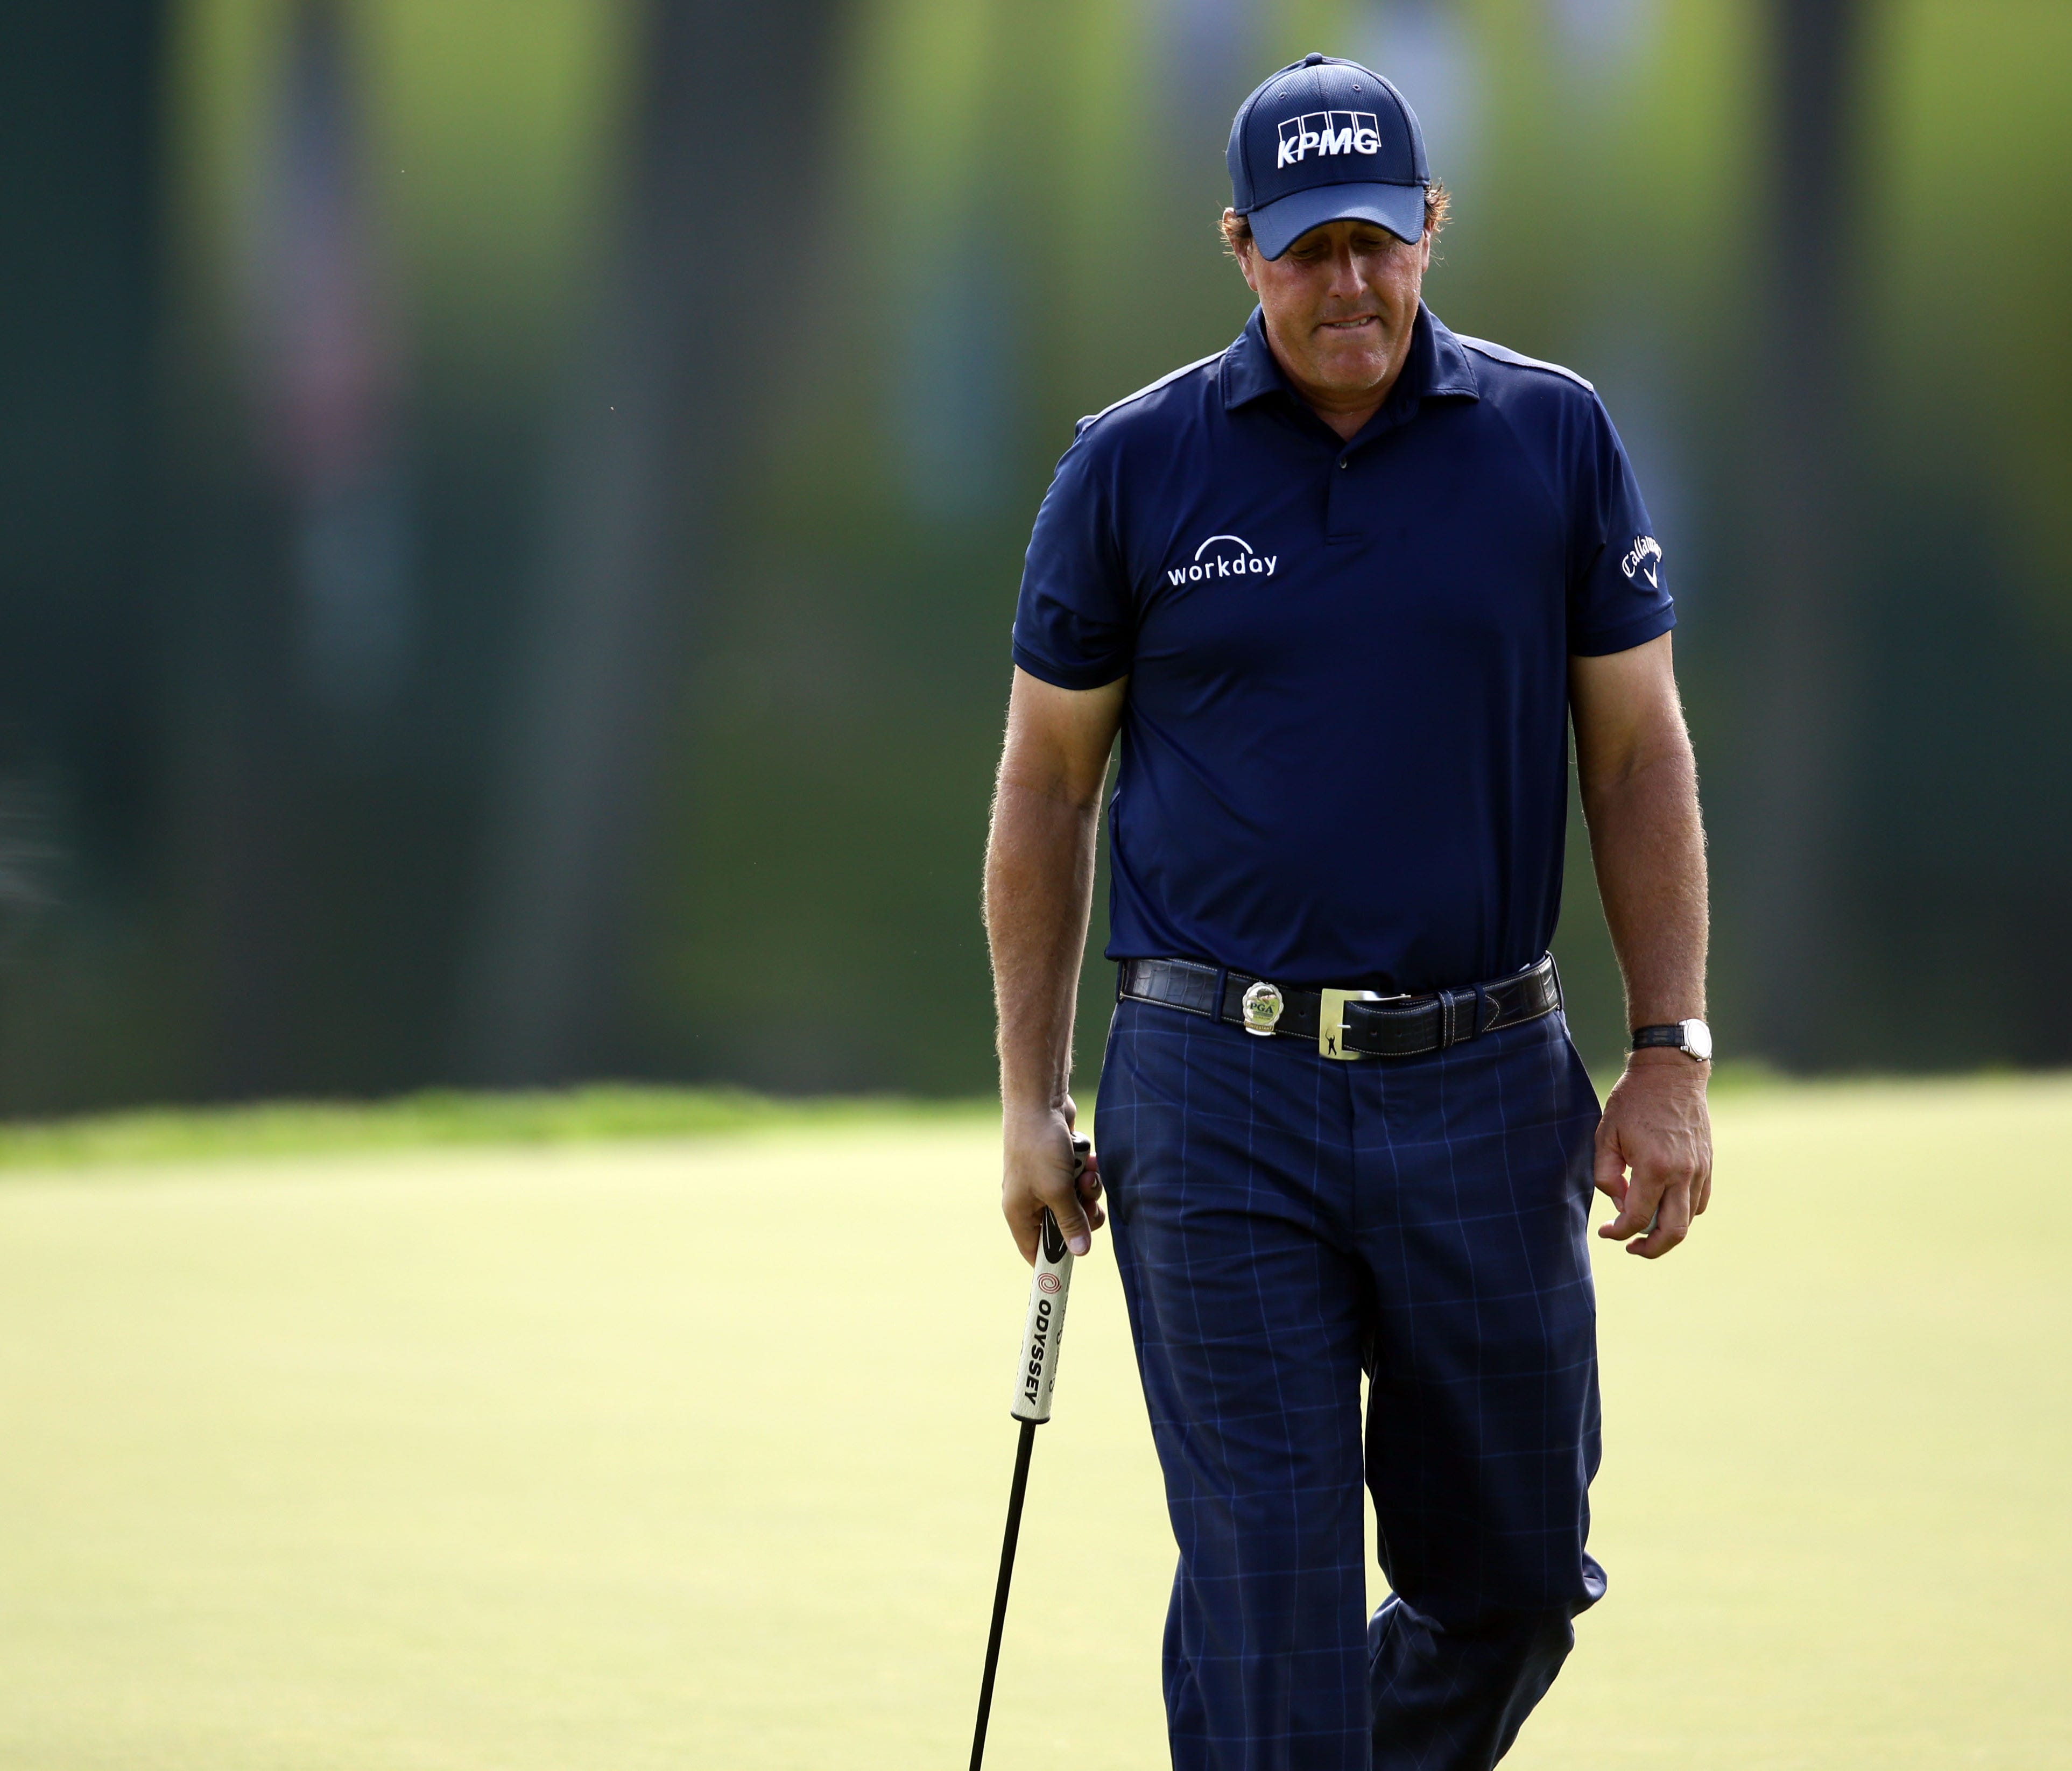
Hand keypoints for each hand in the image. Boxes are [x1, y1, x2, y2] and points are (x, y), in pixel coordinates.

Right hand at [1002, 1095, 1103, 1263]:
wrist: (1040, 1101)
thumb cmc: (1040, 1146)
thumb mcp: (1056, 1190)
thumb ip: (1070, 1222)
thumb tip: (1080, 1252)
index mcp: (1020, 1213)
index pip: (1035, 1251)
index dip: (1055, 1260)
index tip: (1077, 1262)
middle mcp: (1030, 1200)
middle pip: (1064, 1227)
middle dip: (1082, 1216)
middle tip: (1089, 1204)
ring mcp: (1045, 1181)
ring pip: (1077, 1202)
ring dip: (1088, 1191)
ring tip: (1087, 1173)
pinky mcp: (1060, 1165)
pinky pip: (1080, 1181)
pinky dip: (1087, 1173)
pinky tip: (1089, 1160)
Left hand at [1594, 1050, 1711, 1257]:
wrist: (1671, 1073)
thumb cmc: (1632, 1100)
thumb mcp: (1605, 1135)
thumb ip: (1607, 1175)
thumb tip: (1620, 1203)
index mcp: (1655, 1167)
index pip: (1638, 1218)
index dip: (1618, 1232)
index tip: (1605, 1232)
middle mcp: (1683, 1174)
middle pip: (1674, 1232)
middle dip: (1651, 1249)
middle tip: (1631, 1248)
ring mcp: (1700, 1170)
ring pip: (1689, 1219)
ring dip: (1667, 1232)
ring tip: (1644, 1229)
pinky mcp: (1708, 1165)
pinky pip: (1700, 1202)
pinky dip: (1683, 1213)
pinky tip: (1664, 1207)